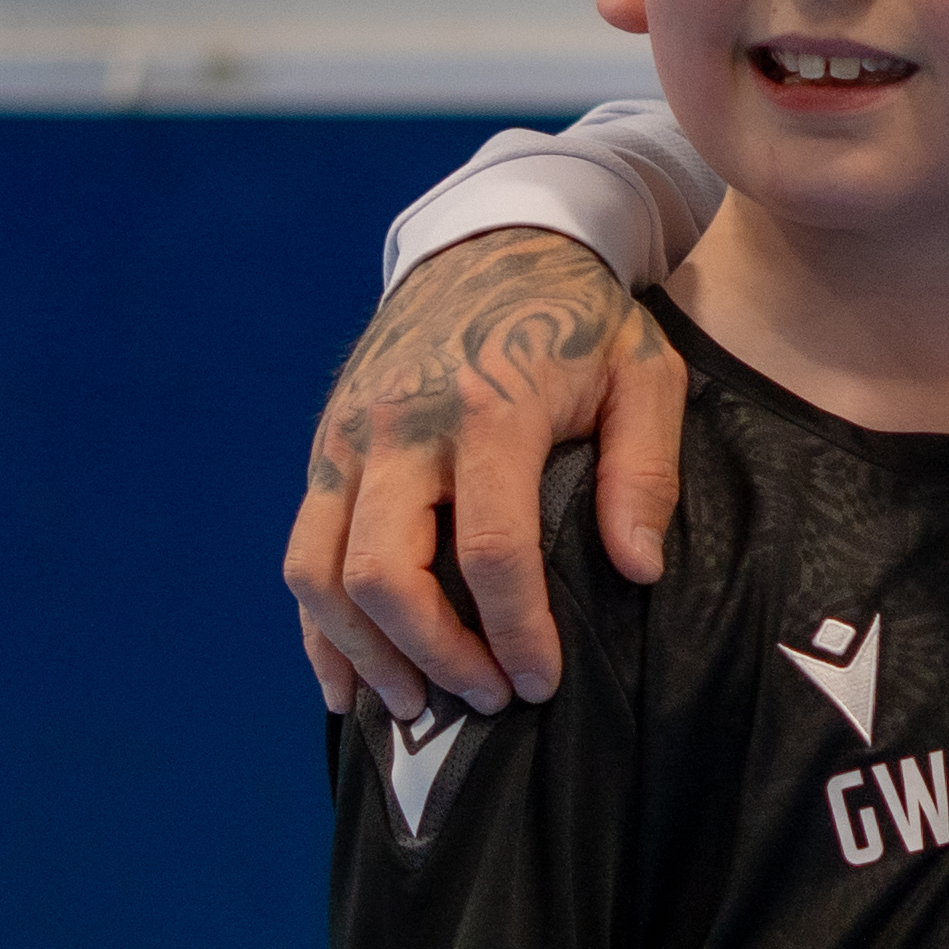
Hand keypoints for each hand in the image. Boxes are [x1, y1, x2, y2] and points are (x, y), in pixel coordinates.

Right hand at [283, 228, 684, 716]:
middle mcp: (399, 426)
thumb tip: (638, 569)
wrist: (491, 241)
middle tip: (488, 699)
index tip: (541, 681)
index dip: (515, 631)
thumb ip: (647, 469)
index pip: (490, 549)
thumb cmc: (580, 318)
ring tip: (417, 706)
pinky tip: (345, 684)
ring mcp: (348, 439)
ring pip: (320, 573)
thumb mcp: (643, 373)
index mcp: (486, 408)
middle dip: (434, 654)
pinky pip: (301, 553)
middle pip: (384, 572)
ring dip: (364, 654)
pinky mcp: (323, 450)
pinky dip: (316, 629)